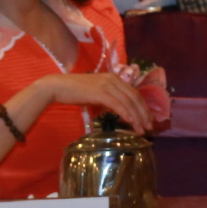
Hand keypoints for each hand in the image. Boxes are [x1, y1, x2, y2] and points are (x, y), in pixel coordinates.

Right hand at [29, 73, 153, 133]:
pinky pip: (117, 104)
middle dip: (144, 113)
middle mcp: (114, 80)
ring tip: (142, 129)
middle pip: (135, 97)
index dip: (143, 106)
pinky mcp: (100, 92)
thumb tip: (120, 112)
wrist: (57, 87)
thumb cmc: (74, 92)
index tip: (148, 118)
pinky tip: (131, 122)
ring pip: (128, 101)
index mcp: (115, 79)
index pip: (134, 93)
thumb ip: (109, 100)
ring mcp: (107, 85)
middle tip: (149, 126)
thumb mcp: (96, 95)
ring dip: (137, 116)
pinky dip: (126, 113)